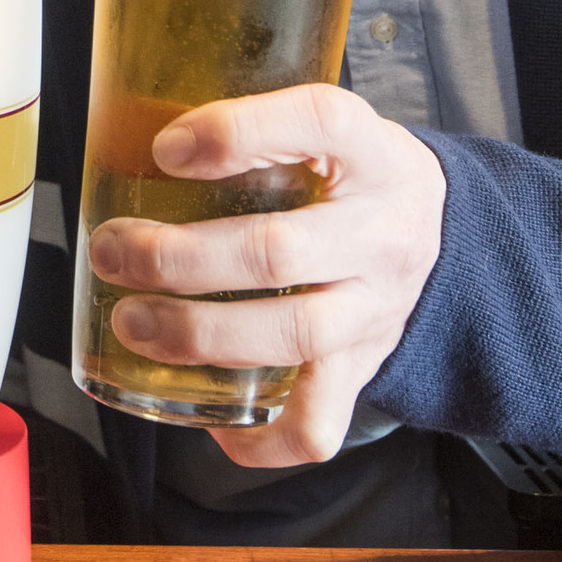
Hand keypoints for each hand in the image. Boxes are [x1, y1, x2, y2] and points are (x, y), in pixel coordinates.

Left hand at [84, 84, 445, 467]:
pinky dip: (258, 437)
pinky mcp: (363, 367)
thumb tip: (122, 128)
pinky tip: (205, 416)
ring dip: (199, 335)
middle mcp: (380, 232)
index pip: (320, 124)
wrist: (447, 239)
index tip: (166, 148)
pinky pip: (318, 421)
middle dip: (178, 258)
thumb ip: (253, 127)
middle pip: (279, 251)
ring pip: (293, 335)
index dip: (238, 132)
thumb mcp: (325, 131)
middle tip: (113, 250)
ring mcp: (375, 307)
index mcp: (371, 153)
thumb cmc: (352, 176)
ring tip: (133, 322)